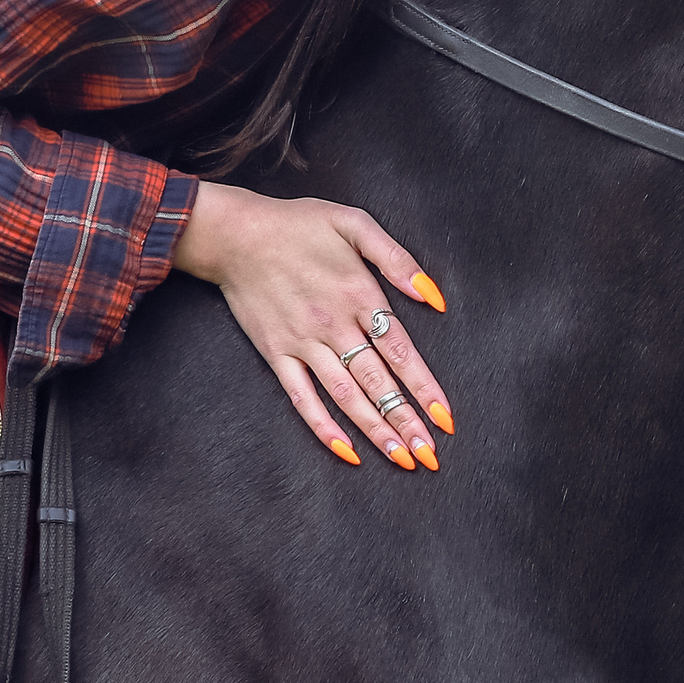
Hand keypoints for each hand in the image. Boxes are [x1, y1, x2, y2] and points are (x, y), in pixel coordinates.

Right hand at [174, 180, 454, 470]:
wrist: (237, 233)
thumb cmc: (298, 224)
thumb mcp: (354, 224)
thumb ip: (397, 259)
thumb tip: (433, 297)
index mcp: (359, 294)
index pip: (400, 351)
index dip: (425, 388)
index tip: (446, 419)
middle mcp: (334, 325)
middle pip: (378, 382)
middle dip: (407, 421)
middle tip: (430, 455)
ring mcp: (303, 343)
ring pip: (346, 396)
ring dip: (375, 430)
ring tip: (401, 458)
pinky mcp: (276, 354)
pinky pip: (302, 398)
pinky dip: (323, 427)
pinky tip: (345, 450)